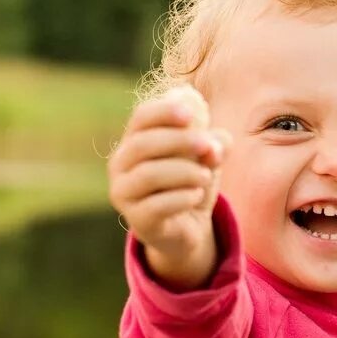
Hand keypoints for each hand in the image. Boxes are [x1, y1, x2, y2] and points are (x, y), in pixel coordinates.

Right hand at [108, 87, 230, 283]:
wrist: (189, 226)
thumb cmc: (192, 181)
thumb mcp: (208, 159)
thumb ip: (215, 145)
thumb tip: (215, 144)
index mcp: (135, 140)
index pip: (141, 117)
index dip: (164, 111)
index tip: (191, 113)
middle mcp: (121, 165)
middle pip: (143, 144)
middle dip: (178, 140)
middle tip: (207, 145)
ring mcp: (124, 193)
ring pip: (148, 175)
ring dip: (183, 171)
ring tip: (205, 176)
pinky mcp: (137, 219)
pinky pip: (157, 206)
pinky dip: (182, 197)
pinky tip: (196, 196)